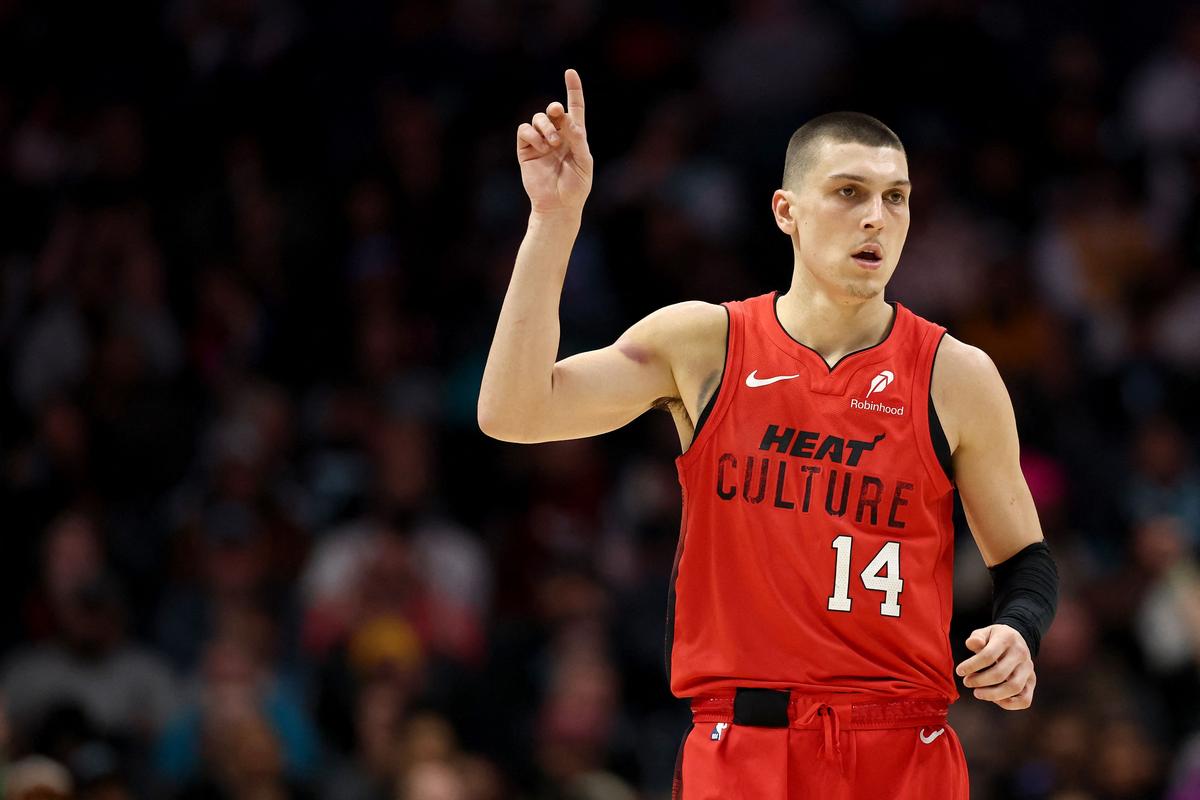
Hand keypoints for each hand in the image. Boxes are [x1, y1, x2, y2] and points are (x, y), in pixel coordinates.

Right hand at [517, 68, 592, 214]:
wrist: (558, 206)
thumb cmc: (576, 187)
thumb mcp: (584, 163)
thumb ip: (578, 140)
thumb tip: (568, 121)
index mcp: (575, 136)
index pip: (575, 108)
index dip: (573, 89)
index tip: (570, 72)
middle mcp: (557, 135)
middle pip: (553, 111)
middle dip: (555, 109)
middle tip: (558, 114)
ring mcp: (541, 141)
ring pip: (538, 118)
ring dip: (545, 127)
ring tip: (552, 144)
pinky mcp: (526, 150)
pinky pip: (525, 130)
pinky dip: (532, 135)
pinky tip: (540, 147)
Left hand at [955, 624, 1035, 709]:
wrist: (1017, 639)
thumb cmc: (995, 638)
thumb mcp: (985, 632)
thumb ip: (977, 638)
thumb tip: (971, 644)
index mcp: (1007, 639)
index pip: (988, 655)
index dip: (972, 665)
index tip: (959, 671)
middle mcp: (1021, 654)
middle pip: (1000, 674)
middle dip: (980, 681)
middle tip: (967, 682)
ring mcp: (1028, 669)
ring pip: (1013, 688)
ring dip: (992, 694)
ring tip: (977, 693)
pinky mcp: (1032, 681)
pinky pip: (1025, 700)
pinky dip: (1009, 704)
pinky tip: (994, 699)